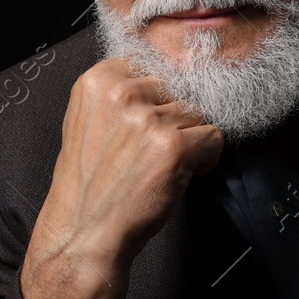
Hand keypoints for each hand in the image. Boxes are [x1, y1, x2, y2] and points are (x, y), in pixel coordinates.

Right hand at [21, 57, 223, 298]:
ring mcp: (148, 119)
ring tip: (164, 164)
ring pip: (198, 112)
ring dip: (190, 139)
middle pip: (178, 88)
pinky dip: (206, 158)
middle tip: (155, 150)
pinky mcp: (173, 146)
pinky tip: (182, 174)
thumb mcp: (89, 123)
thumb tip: (163, 78)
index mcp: (97, 82)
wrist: (84, 233)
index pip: (153, 65)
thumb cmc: (89, 186)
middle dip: (174, 117)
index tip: (152, 118)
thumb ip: (119, 95)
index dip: (159, 96)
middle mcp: (122, 94)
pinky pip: (213, 136)